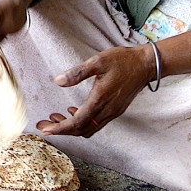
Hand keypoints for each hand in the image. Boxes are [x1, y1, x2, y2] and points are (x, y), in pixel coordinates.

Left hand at [37, 43, 154, 137]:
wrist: (147, 64)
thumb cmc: (123, 60)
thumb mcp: (98, 61)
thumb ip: (77, 73)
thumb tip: (58, 81)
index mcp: (100, 99)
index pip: (77, 122)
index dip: (60, 128)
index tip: (45, 130)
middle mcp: (107, 110)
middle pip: (81, 130)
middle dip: (61, 130)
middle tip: (44, 126)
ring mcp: (113, 112)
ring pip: (88, 128)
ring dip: (71, 127)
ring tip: (55, 118)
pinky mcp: (116, 110)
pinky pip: (96, 123)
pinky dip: (82, 122)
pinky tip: (73, 111)